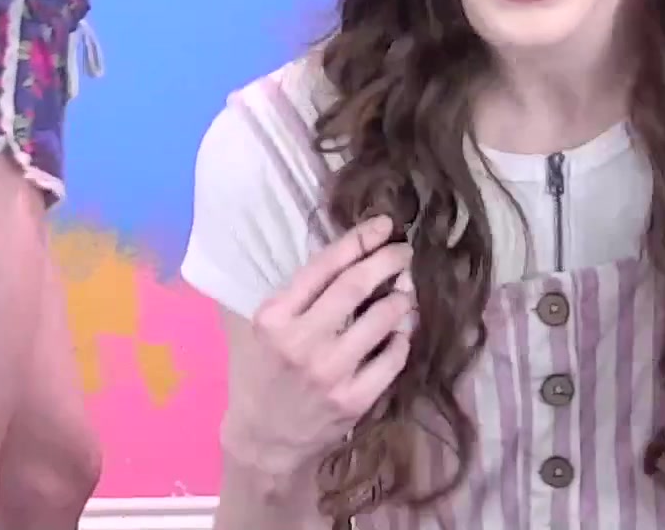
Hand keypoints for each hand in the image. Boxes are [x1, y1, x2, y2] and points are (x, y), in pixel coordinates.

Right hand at [221, 216, 415, 481]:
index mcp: (274, 317)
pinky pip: (391, 359)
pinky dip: (401, 339)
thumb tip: (342, 256)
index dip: (359, 240)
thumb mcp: (258, 329)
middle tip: (405, 251)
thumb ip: (292, 296)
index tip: (384, 225)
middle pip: (355, 286)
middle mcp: (301, 341)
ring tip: (406, 290)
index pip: (324, 267)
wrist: (264, 439)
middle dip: (388, 261)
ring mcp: (330, 373)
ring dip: (401, 298)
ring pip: (381, 320)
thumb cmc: (259, 375)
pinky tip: (401, 331)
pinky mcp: (353, 400)